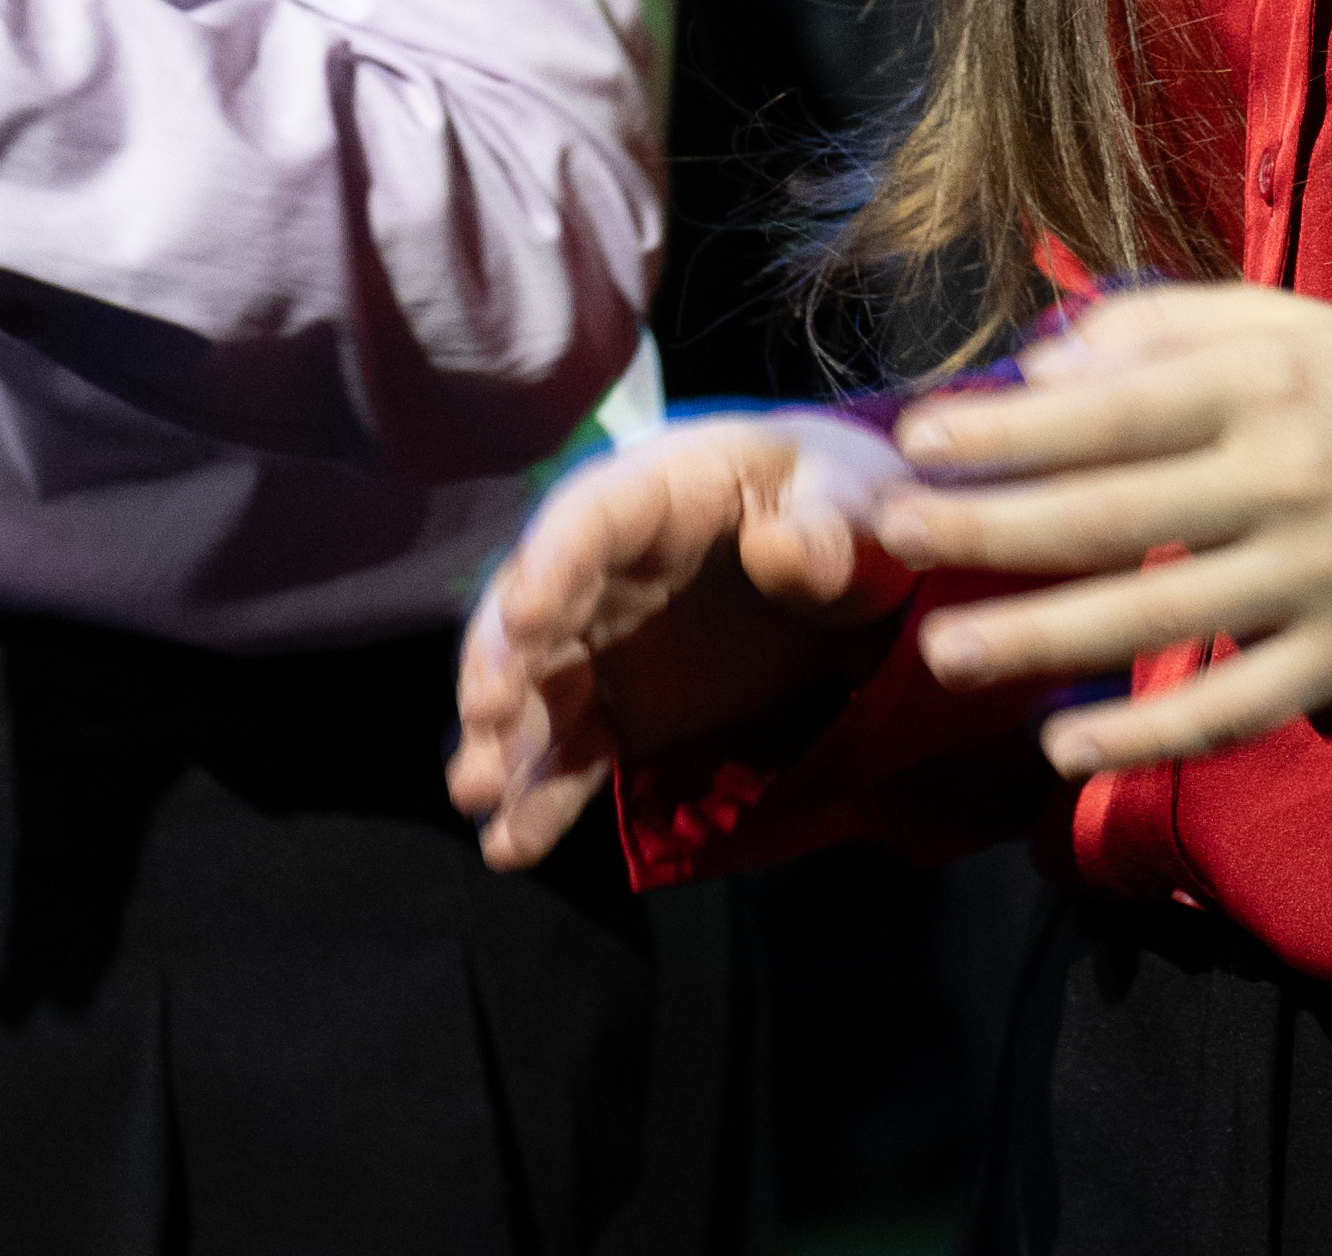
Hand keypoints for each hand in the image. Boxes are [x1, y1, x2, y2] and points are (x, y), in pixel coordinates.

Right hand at [449, 412, 914, 866]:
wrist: (852, 561)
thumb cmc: (841, 505)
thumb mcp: (852, 501)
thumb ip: (828, 528)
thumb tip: (780, 552)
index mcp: (659, 488)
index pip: (589, 516)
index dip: (551, 563)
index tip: (525, 620)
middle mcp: (606, 565)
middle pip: (531, 606)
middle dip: (499, 661)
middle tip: (484, 720)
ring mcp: (604, 641)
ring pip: (534, 688)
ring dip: (502, 742)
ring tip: (478, 799)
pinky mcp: (621, 708)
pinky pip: (570, 752)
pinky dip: (539, 797)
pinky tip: (513, 843)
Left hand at [884, 282, 1331, 774]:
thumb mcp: (1266, 321)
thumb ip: (1149, 329)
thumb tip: (1033, 372)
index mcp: (1266, 383)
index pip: (1114, 411)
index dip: (1009, 430)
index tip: (915, 440)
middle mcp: (1290, 480)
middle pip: (1113, 516)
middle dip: (990, 530)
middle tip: (895, 537)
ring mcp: (1315, 579)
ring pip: (1156, 621)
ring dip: (1040, 641)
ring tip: (945, 650)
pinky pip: (1230, 710)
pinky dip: (1147, 736)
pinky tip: (1062, 745)